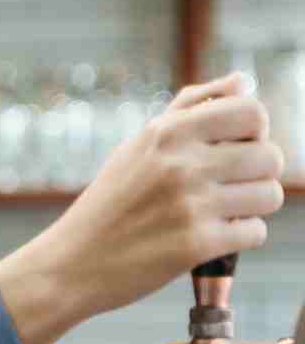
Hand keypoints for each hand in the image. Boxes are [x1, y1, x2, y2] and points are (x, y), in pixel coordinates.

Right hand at [0, 72, 284, 343]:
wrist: (73, 261)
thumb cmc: (111, 201)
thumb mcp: (140, 144)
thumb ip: (191, 108)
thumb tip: (242, 82)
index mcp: (168, 132)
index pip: (252, 112)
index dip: (256, 132)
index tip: (240, 148)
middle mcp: (182, 163)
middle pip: (270, 156)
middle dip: (261, 174)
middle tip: (235, 187)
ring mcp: (191, 204)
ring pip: (269, 195)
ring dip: (254, 207)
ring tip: (225, 211)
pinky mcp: (196, 245)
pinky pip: (255, 233)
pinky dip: (241, 238)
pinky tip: (214, 237)